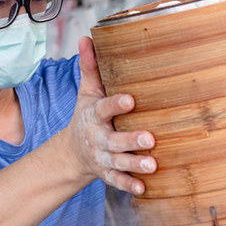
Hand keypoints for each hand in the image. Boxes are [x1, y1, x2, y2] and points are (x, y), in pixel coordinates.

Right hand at [67, 37, 155, 194]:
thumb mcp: (87, 93)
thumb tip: (87, 38)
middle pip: (113, 140)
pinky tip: (143, 188)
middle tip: (149, 138)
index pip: (104, 108)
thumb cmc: (87, 116)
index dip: (116, 104)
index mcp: (94, 116)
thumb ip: (90, 68)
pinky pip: (117, 181)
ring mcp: (102, 158)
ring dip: (134, 164)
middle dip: (130, 140)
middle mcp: (97, 138)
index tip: (131, 100)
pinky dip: (128, 185)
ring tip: (152, 164)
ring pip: (118, 162)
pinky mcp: (106, 174)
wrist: (72, 153)